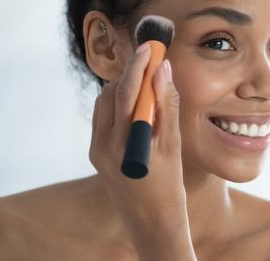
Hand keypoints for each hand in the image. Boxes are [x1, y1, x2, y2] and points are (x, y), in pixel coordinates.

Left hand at [90, 44, 194, 259]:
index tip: (151, 47)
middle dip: (131, 74)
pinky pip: (103, 117)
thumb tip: (163, 70)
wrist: (151, 222)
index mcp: (124, 143)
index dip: (138, 65)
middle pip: (111, 92)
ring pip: (104, 102)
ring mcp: (97, 149)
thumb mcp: (173, 145)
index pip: (127, 91)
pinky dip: (118, 104)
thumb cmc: (168, 186)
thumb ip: (167, 105)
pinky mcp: (96, 153)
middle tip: (152, 63)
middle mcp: (104, 145)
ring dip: (124, 88)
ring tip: (148, 87)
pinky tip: (137, 108)